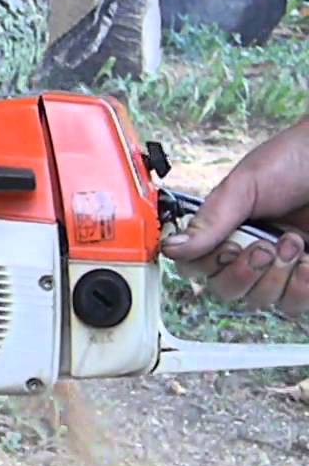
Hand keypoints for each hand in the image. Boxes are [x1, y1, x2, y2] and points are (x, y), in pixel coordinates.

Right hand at [161, 120, 308, 316]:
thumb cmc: (294, 161)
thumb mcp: (245, 185)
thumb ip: (209, 220)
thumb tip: (171, 247)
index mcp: (226, 229)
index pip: (196, 266)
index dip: (209, 265)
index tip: (230, 246)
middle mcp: (249, 250)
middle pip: (226, 290)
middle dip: (245, 273)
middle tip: (266, 246)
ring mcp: (279, 266)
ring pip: (259, 300)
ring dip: (276, 278)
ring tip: (293, 243)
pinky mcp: (306, 276)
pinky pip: (293, 303)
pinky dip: (301, 286)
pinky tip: (308, 261)